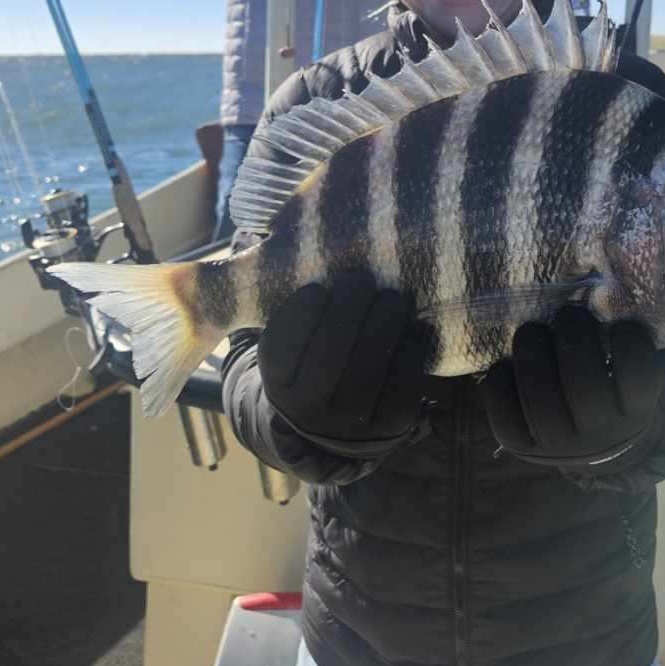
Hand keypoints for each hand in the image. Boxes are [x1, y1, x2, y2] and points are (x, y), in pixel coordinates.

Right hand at [258, 272, 429, 457]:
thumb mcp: (286, 338)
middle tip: (360, 279)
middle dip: (347, 310)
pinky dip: (409, 350)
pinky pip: (402, 385)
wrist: (335, 428)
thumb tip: (252, 237)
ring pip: (367, 370)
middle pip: (328, 356)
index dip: (299, 314)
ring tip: (393, 295)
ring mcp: (351, 423)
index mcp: (277, 384)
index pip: (281, 348)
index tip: (316, 286)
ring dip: (383, 324)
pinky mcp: (392, 427)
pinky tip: (412, 326)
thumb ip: (273, 299)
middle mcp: (309, 411)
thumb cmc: (311, 360)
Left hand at [481, 307, 662, 470]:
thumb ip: (627, 341)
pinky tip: (507, 364)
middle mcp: (600, 434)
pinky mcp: (522, 447)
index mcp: (636, 412)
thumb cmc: (615, 389)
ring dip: (532, 352)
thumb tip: (612, 289)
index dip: (629, 340)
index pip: (639, 376)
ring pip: (540, 397)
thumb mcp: (632, 373)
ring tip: (532, 330)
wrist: (595, 446)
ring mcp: (560, 445)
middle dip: (572, 335)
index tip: (621, 321)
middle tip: (569, 314)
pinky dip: (500, 382)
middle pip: (583, 383)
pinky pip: (504, 416)